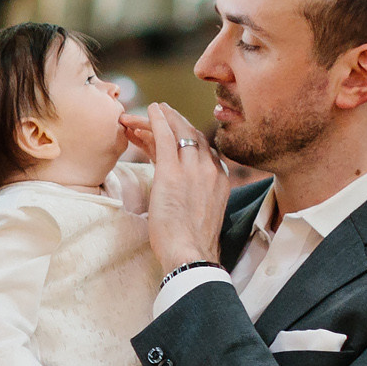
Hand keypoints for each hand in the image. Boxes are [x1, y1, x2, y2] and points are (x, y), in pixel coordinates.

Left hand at [138, 102, 231, 271]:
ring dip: (160, 120)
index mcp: (220, 180)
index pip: (202, 149)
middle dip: (174, 123)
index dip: (185, 137)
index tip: (170, 133)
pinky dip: (157, 120)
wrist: (191, 255)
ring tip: (147, 112)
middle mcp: (210, 169)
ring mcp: (193, 169)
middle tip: (158, 114)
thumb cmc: (191, 243)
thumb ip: (196, 198)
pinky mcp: (172, 172)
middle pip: (192, 136)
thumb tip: (181, 196)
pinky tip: (149, 110)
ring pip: (177, 133)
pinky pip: (165, 136)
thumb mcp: (201, 214)